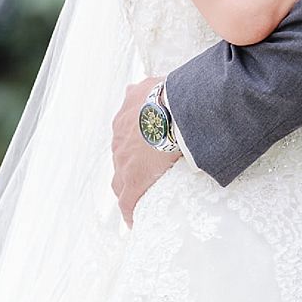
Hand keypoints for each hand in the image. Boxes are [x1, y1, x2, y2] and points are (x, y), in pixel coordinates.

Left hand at [111, 76, 180, 224]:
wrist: (178, 111)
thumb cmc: (180, 94)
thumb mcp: (165, 81)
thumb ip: (161, 84)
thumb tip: (170, 82)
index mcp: (129, 109)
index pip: (129, 130)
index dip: (140, 141)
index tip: (150, 148)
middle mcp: (120, 134)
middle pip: (123, 155)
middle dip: (134, 163)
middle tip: (149, 174)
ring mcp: (124, 158)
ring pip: (122, 178)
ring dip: (131, 186)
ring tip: (143, 198)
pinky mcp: (134, 181)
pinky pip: (129, 201)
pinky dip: (133, 209)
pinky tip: (137, 220)